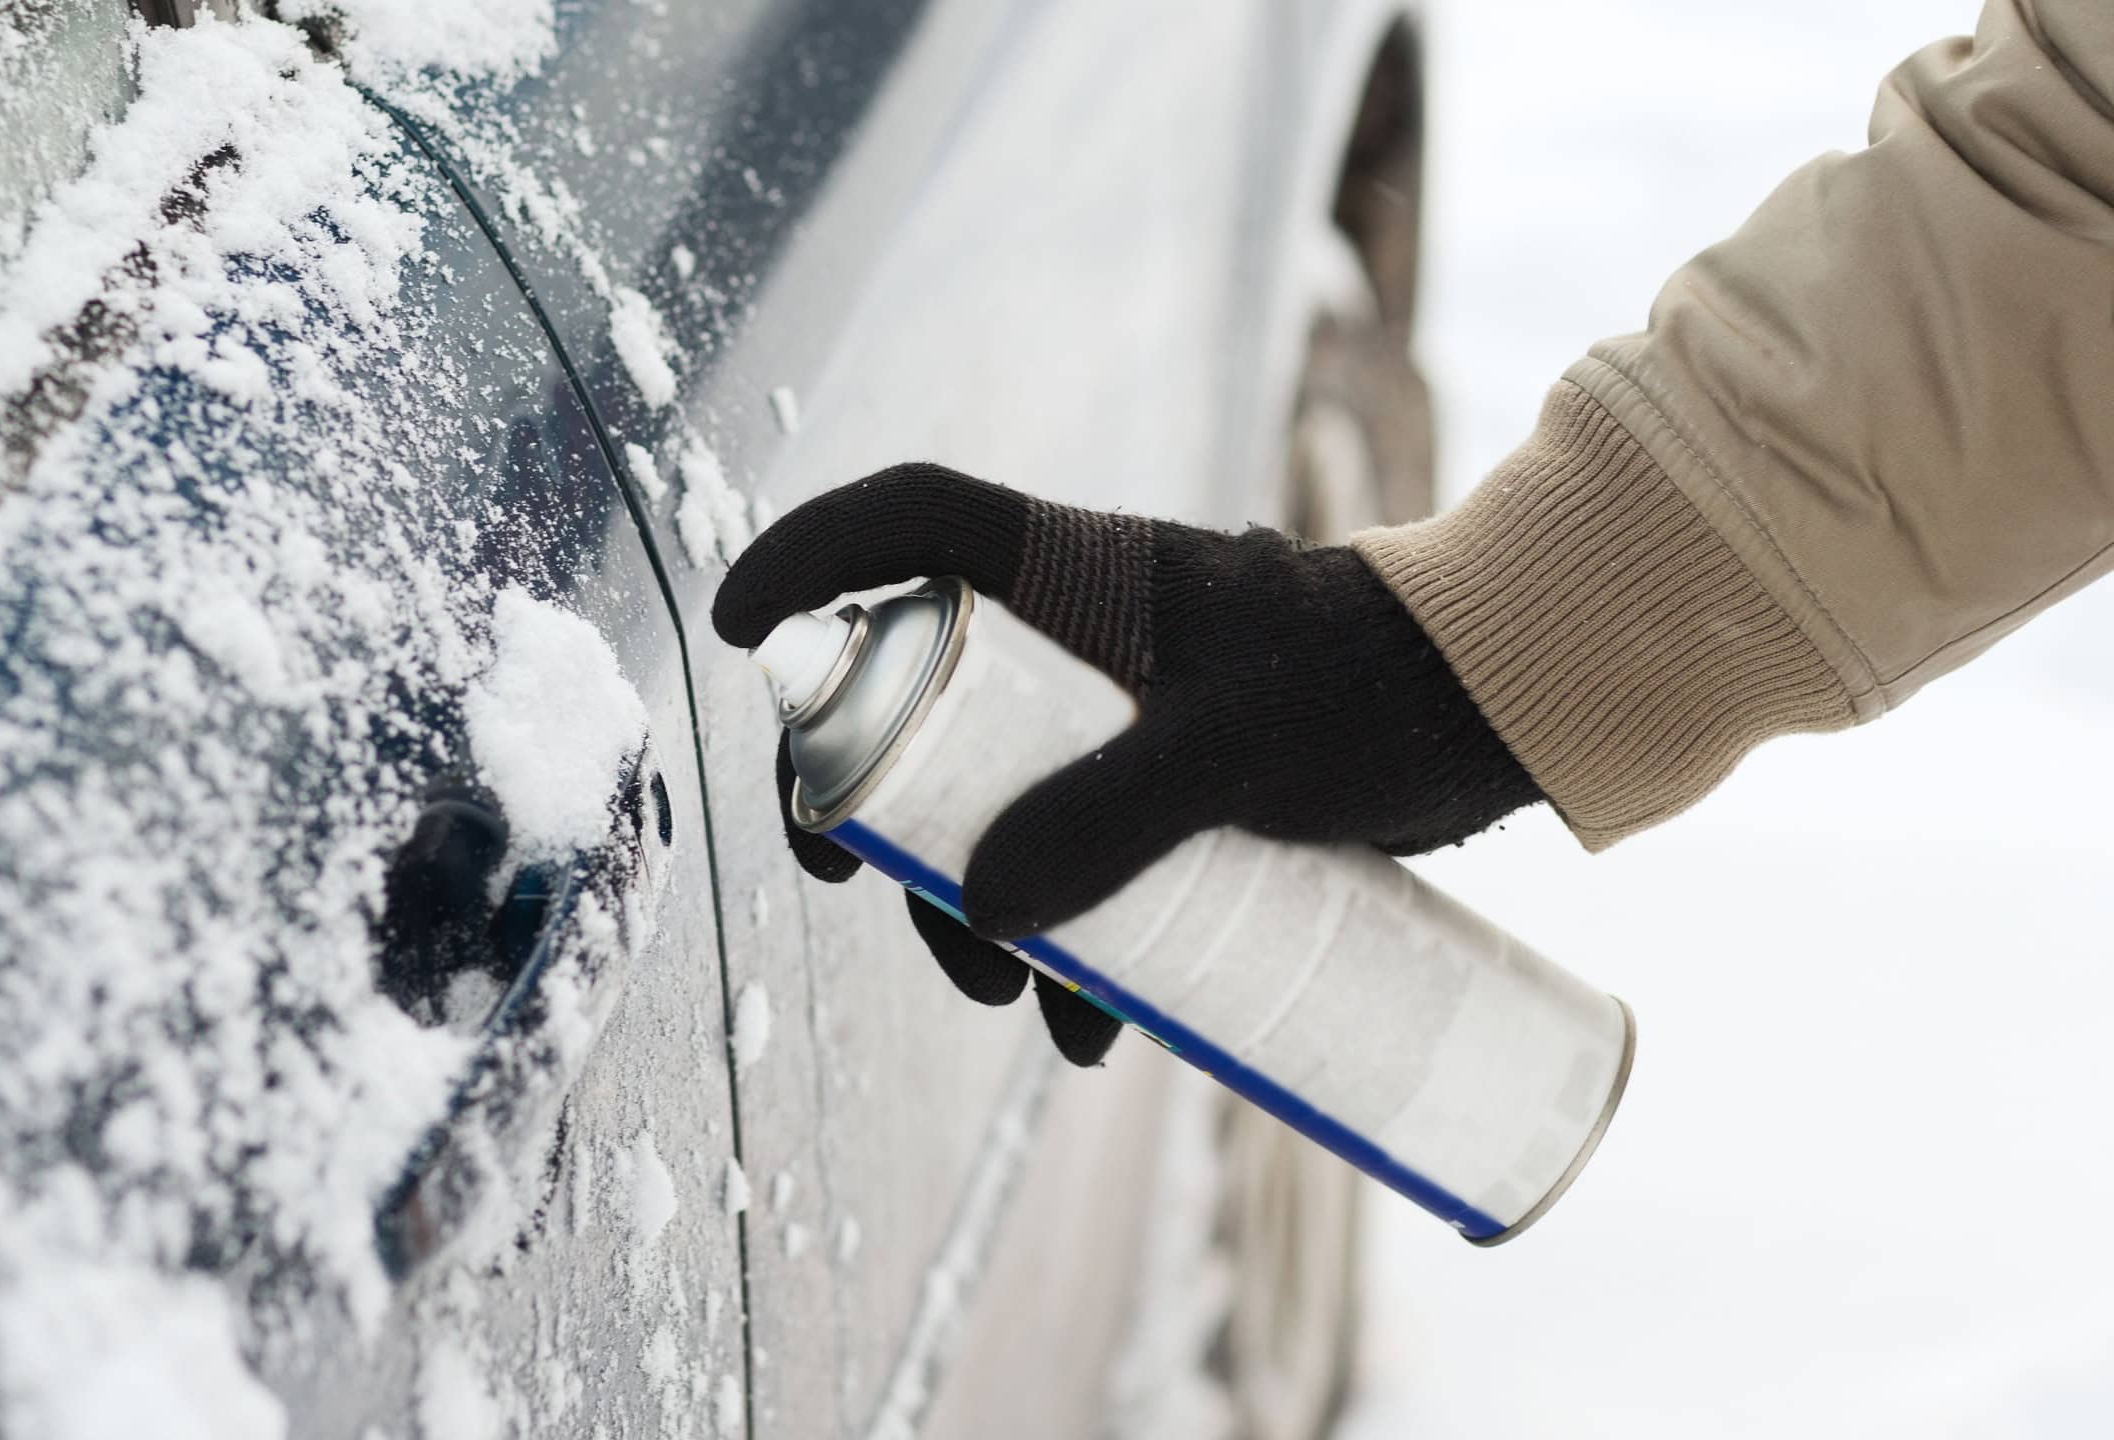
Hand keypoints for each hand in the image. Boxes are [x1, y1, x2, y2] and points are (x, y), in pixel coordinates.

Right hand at [714, 464, 1539, 1065]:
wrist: (1503, 710)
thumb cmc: (1372, 689)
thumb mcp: (1233, 750)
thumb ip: (1107, 820)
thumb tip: (984, 917)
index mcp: (1077, 571)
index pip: (912, 523)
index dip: (812, 557)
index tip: (739, 627)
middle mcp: (1084, 632)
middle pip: (928, 702)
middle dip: (891, 813)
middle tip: (876, 897)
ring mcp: (1126, 708)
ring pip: (1001, 798)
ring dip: (986, 908)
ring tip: (1029, 1015)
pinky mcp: (1175, 774)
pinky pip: (1083, 851)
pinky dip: (1073, 935)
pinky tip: (1101, 1025)